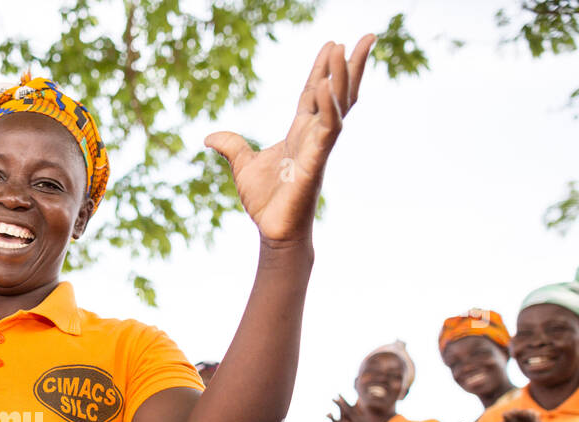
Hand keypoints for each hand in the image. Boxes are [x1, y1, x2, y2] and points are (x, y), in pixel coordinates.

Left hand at [206, 36, 373, 241]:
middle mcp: (314, 135)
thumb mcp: (242, 165)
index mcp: (300, 132)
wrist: (272, 230)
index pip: (314, 92)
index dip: (322, 68)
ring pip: (337, 105)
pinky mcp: (316, 161)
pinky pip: (327, 129)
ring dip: (342, 77)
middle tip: (368, 35)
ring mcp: (319, 147)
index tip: (333, 42)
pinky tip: (326, 85)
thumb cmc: (265, 201)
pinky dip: (328, 107)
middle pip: (338, 92)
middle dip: (351, 64)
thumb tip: (210, 137)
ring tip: (344, 48)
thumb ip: (232, 146)